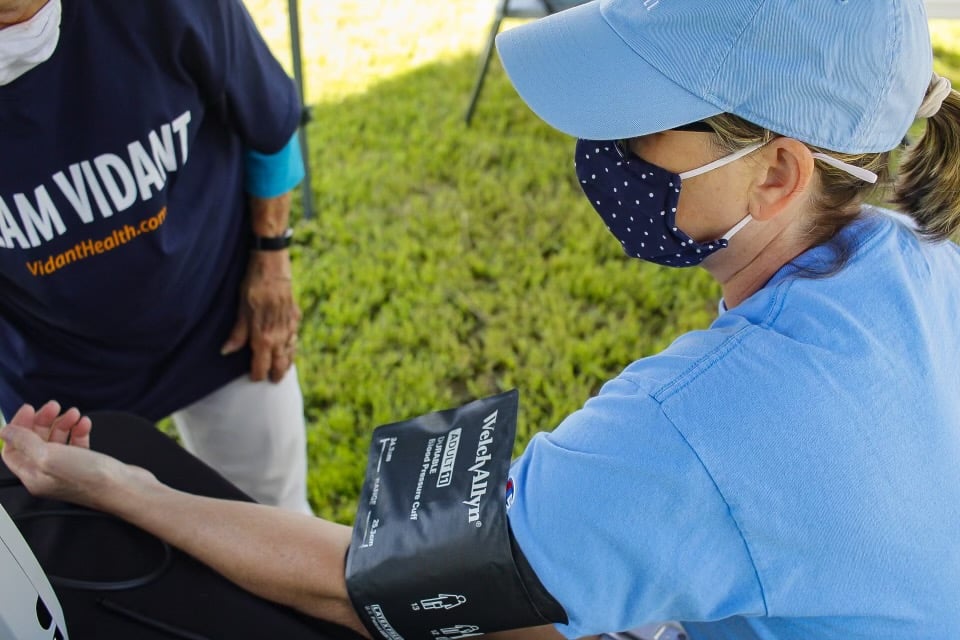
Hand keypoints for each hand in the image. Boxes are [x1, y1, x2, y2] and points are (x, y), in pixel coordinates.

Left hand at [0, 401, 153, 509]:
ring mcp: (67, 468)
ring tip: (74, 413)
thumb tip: (5, 431)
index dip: (18, 427)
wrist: (124, 487)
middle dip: (43, 420)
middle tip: (54, 406)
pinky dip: (79, 430)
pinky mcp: (86, 464)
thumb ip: (24, 442)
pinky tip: (85, 424)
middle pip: (35, 441)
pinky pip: (76, 442)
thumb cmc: (90, 479)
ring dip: (63, 423)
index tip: (30, 409)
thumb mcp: (48, 456)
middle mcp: (48, 473)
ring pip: (57, 439)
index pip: (13, 449)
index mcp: (33, 476)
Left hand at [221, 250, 301, 382]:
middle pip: (280, 363)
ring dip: (287, 362)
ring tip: (284, 369)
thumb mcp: (241, 310)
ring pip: (291, 352)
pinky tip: (290, 346)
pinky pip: (295, 338)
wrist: (273, 267)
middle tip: (273, 381)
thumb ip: (237, 334)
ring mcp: (290, 327)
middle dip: (276, 374)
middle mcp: (279, 337)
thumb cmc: (253, 287)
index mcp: (264, 338)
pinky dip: (292, 346)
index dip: (257, 375)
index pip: (262, 366)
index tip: (254, 379)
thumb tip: (226, 351)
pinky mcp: (295, 317)